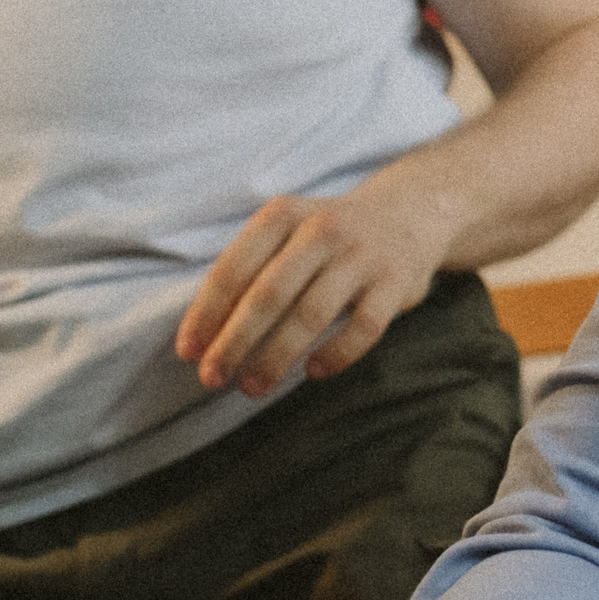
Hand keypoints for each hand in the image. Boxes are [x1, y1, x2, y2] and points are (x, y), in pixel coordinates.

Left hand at [174, 179, 450, 394]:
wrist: (410, 211)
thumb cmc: (328, 235)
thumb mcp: (288, 230)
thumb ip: (251, 269)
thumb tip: (204, 335)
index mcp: (284, 214)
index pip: (235, 267)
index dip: (207, 313)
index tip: (188, 352)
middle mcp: (323, 229)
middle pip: (269, 294)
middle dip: (234, 341)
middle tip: (211, 378)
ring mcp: (362, 255)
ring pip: (312, 314)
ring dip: (276, 356)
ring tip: (251, 388)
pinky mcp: (396, 282)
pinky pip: (363, 327)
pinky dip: (336, 354)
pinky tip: (313, 372)